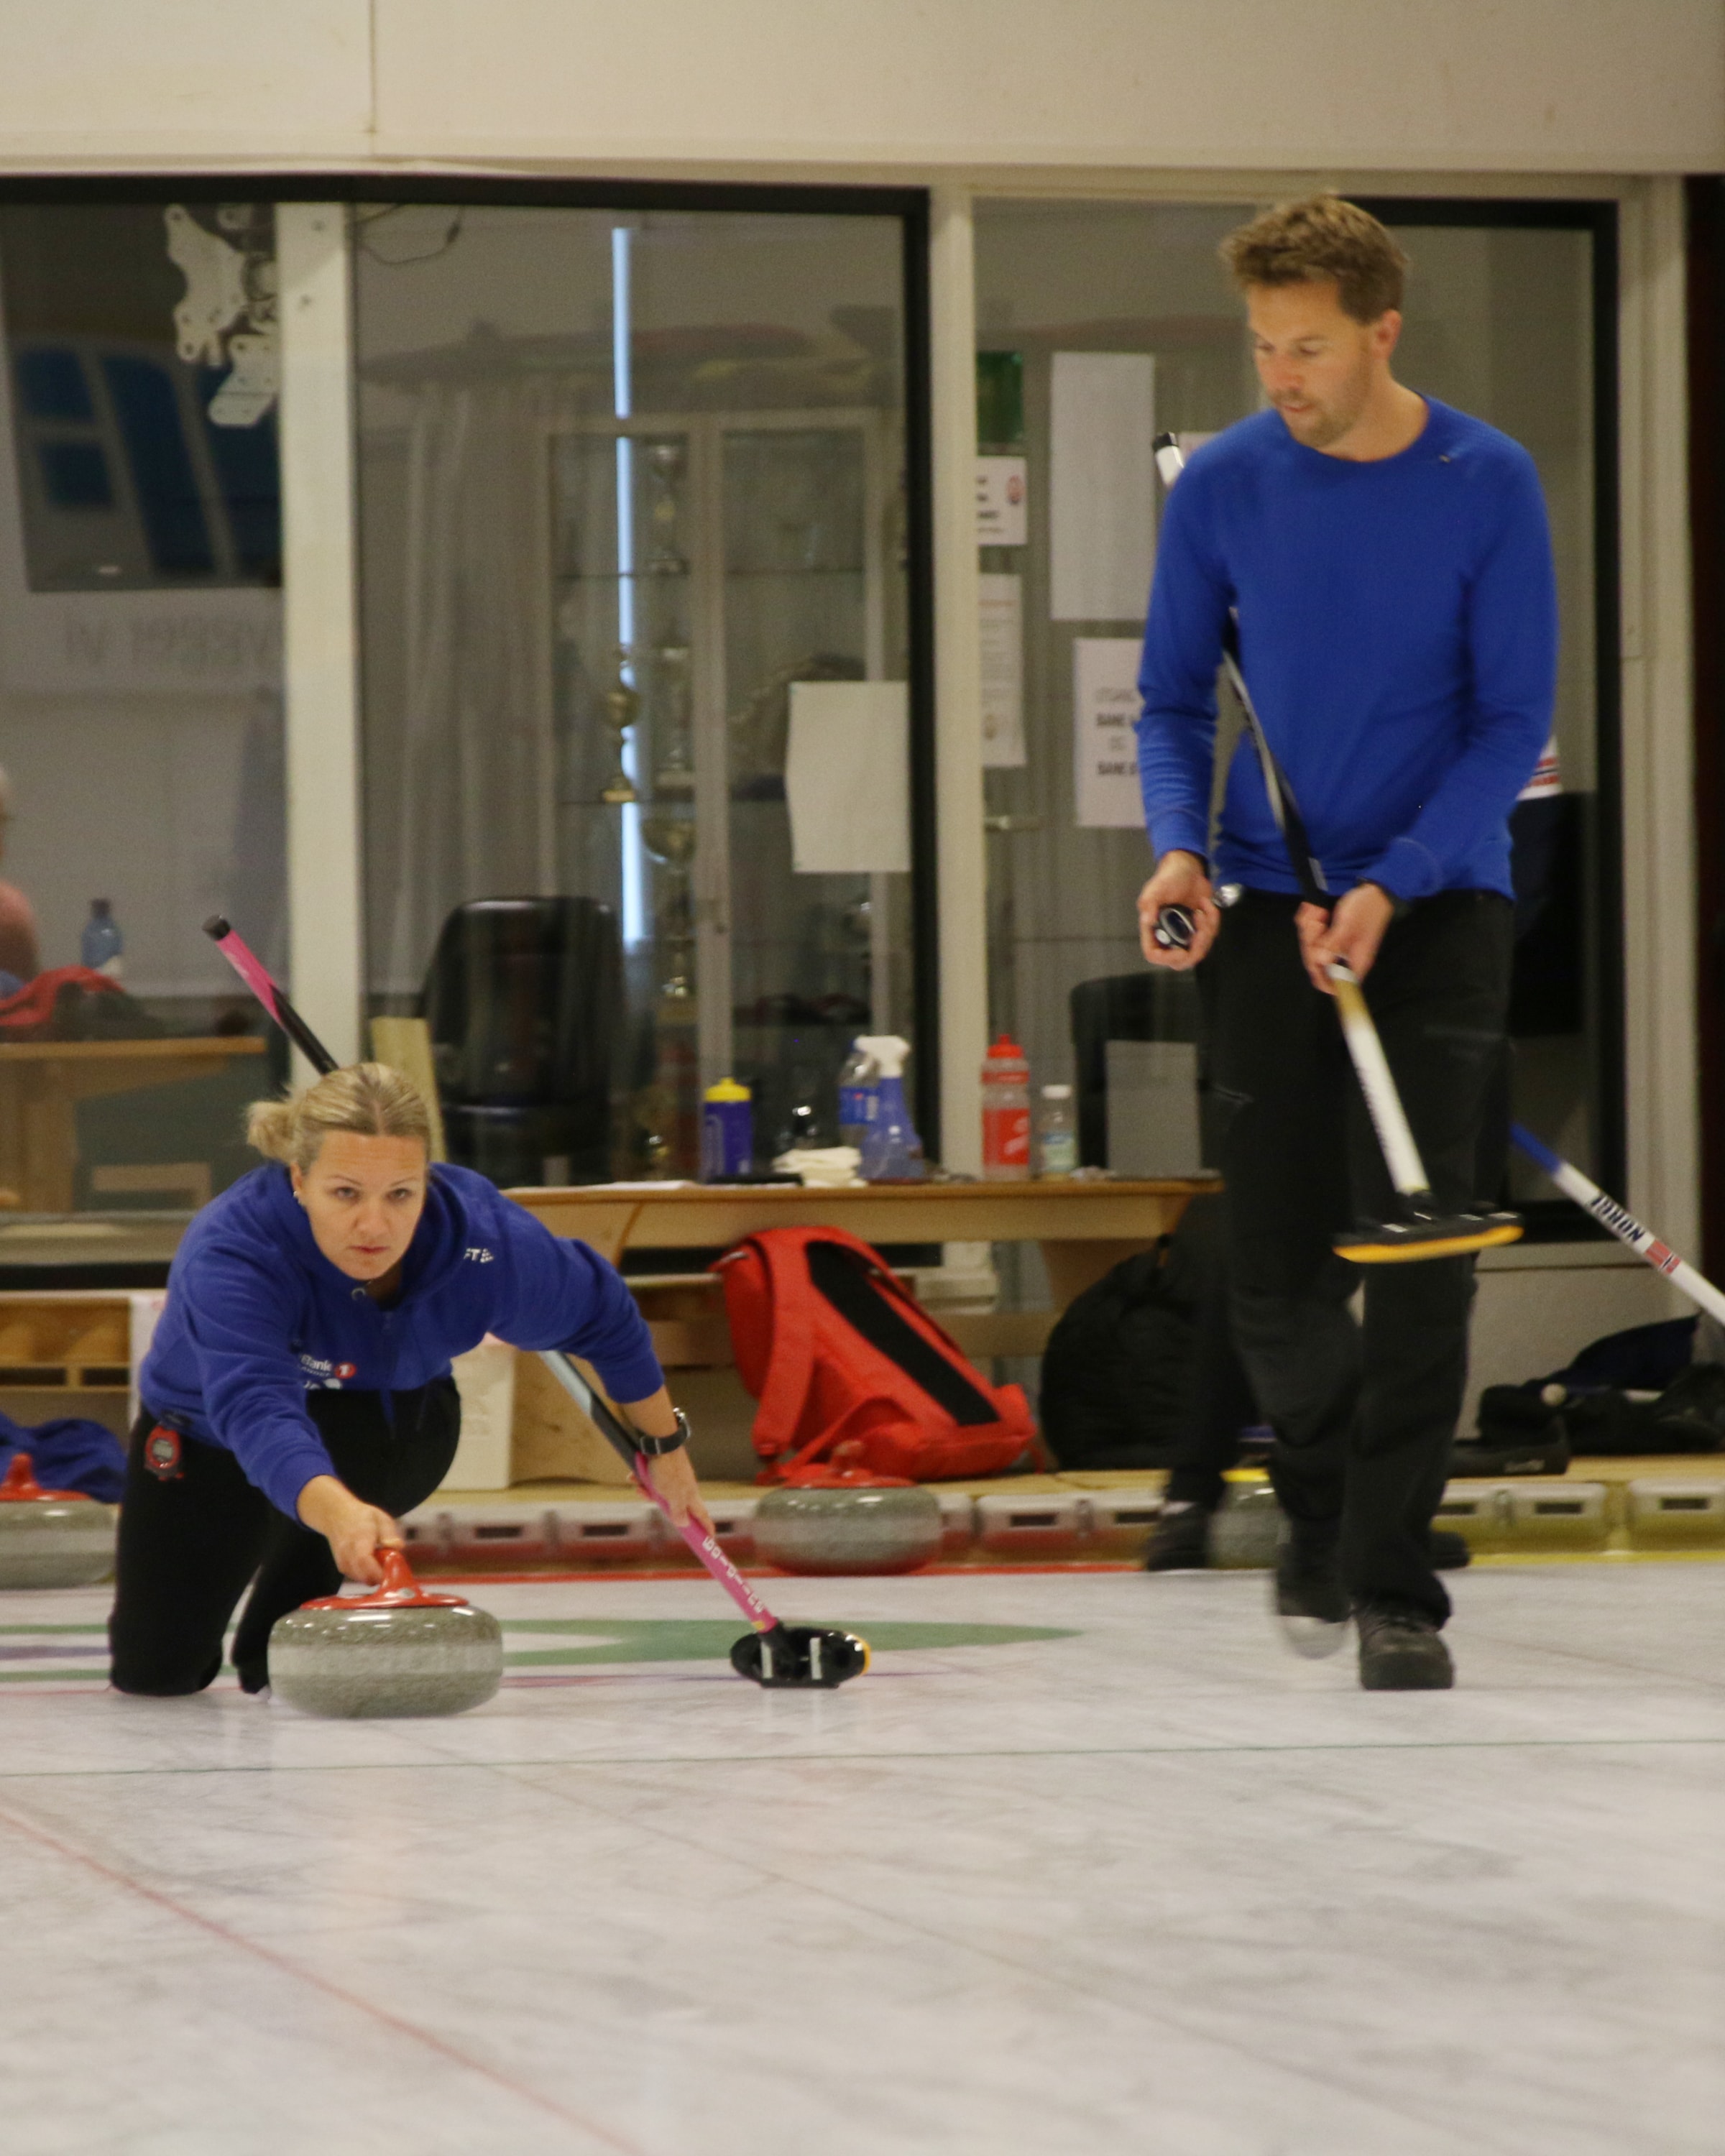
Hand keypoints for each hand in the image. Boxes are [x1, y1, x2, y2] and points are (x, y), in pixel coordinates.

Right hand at [295, 1475, 400, 1585]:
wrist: (338, 1517)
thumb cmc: (362, 1517)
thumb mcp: (381, 1519)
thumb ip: (389, 1534)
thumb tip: (397, 1546)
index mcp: (359, 1537)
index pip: (364, 1560)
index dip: (378, 1571)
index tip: (391, 1572)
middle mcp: (347, 1552)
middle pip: (363, 1575)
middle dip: (381, 1576)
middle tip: (390, 1566)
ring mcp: (342, 1561)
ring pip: (361, 1579)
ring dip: (374, 1575)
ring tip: (379, 1559)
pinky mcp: (342, 1568)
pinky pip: (357, 1577)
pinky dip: (366, 1575)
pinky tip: (371, 1563)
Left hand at [640, 1445, 711, 1533]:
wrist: (661, 1442)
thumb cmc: (668, 1470)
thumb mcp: (672, 1495)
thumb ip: (678, 1511)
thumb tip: (684, 1524)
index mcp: (691, 1496)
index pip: (702, 1516)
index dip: (707, 1528)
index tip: (711, 1539)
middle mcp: (685, 1488)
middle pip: (676, 1506)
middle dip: (658, 1504)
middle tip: (646, 1494)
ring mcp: (675, 1479)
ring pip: (661, 1494)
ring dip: (646, 1490)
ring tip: (637, 1483)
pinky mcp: (665, 1470)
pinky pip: (654, 1482)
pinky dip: (644, 1481)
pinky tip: (635, 1476)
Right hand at [1136, 851, 1219, 970]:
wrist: (1188, 868)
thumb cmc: (1168, 877)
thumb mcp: (1156, 888)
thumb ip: (1148, 904)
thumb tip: (1147, 920)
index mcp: (1154, 929)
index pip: (1154, 954)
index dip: (1167, 958)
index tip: (1182, 951)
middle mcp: (1169, 935)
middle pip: (1181, 961)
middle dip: (1196, 949)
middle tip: (1201, 932)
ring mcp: (1186, 934)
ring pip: (1199, 950)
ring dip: (1206, 931)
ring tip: (1203, 911)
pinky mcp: (1200, 928)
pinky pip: (1211, 935)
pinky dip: (1213, 920)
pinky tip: (1206, 905)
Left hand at [1297, 883, 1395, 994]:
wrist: (1375, 890)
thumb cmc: (1367, 907)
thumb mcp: (1348, 925)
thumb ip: (1335, 943)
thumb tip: (1321, 961)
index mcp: (1355, 962)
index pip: (1335, 985)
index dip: (1320, 977)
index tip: (1314, 957)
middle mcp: (1345, 958)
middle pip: (1317, 964)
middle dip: (1312, 943)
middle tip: (1318, 923)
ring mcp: (1338, 947)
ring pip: (1312, 948)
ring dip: (1310, 930)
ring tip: (1318, 913)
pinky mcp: (1332, 937)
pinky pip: (1314, 936)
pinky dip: (1311, 923)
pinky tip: (1316, 911)